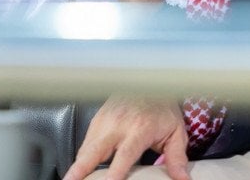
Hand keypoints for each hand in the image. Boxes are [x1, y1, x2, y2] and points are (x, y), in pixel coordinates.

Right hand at [64, 96, 189, 179]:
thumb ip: (177, 158)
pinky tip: (82, 167)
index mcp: (139, 128)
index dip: (114, 172)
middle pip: (94, 150)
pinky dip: (83, 155)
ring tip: (72, 178)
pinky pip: (87, 140)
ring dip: (79, 164)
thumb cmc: (163, 108)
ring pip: (86, 146)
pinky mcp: (98, 117)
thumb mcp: (176, 132)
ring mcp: (106, 119)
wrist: (151, 80)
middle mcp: (119, 123)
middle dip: (80, 168)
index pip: (124, 154)